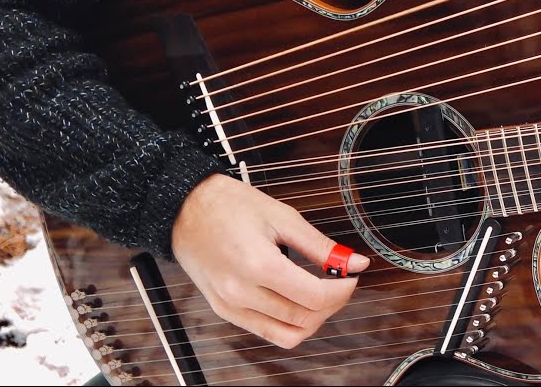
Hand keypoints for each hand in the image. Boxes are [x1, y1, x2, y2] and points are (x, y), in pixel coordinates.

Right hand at [171, 173, 369, 348]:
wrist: (185, 208)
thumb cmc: (229, 205)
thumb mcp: (283, 217)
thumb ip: (321, 246)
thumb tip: (355, 262)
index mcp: (258, 265)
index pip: (315, 297)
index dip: (343, 290)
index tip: (352, 276)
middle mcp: (241, 292)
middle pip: (304, 319)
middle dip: (333, 303)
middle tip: (340, 282)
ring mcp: (230, 306)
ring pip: (287, 334)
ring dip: (313, 318)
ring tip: (320, 292)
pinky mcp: (224, 311)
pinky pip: (266, 332)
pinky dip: (289, 323)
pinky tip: (296, 300)